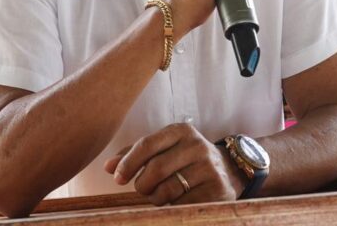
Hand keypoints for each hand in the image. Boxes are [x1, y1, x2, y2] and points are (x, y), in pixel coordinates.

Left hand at [104, 123, 243, 205]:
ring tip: (159, 194)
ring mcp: (209, 168)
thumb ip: (136, 154)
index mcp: (181, 131)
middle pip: (155, 169)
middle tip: (141, 189)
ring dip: (155, 197)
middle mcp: (197, 146)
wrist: (229, 171)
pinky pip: (181, 203)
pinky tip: (176, 200)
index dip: (128, 163)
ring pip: (166, 190)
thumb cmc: (186, 159)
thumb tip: (107, 167)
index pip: (147, 144)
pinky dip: (172, 206)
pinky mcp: (216, 190)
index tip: (117, 178)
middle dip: (141, 184)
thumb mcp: (165, 149)